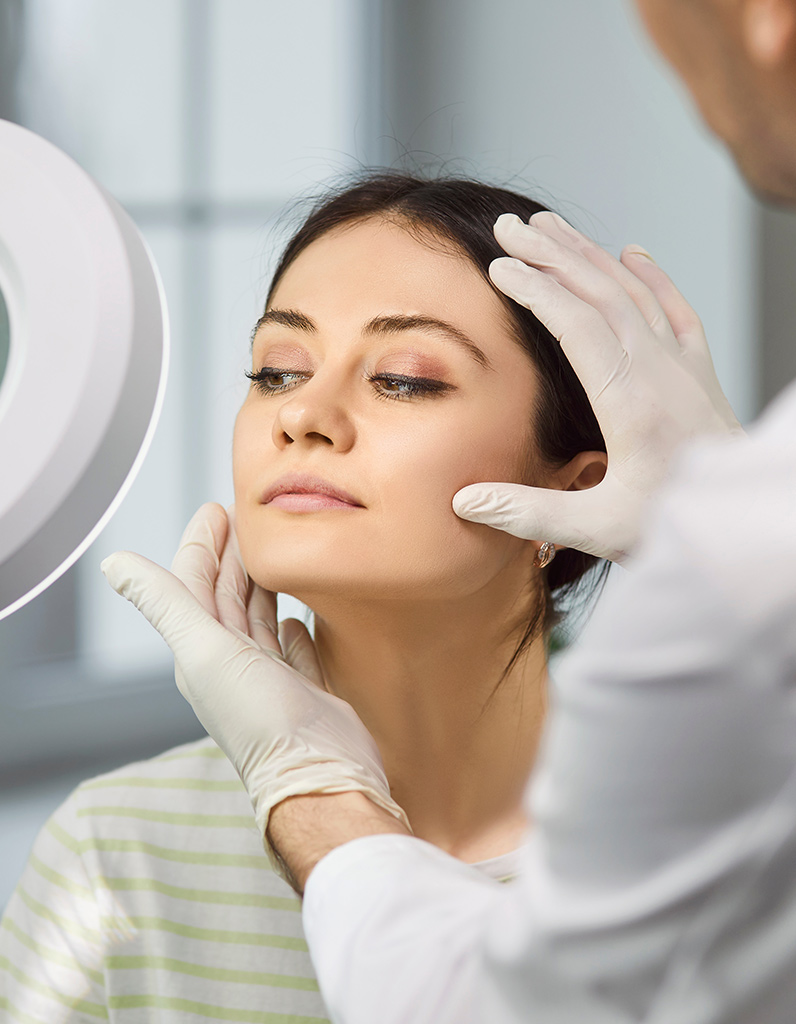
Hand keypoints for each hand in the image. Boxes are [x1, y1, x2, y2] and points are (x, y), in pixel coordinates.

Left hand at [99, 502, 411, 882]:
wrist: (320, 777)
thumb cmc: (262, 720)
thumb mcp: (205, 651)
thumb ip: (164, 603)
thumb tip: (113, 563)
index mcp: (202, 652)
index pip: (194, 584)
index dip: (202, 544)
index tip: (218, 508)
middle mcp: (231, 664)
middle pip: (227, 597)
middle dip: (234, 555)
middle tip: (249, 517)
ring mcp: (269, 679)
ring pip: (259, 618)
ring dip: (262, 584)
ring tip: (274, 552)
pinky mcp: (304, 692)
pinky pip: (293, 650)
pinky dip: (291, 628)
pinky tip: (295, 617)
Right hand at [452, 212, 744, 563]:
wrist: (741, 524)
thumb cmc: (671, 526)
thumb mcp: (596, 528)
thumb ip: (528, 512)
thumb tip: (464, 502)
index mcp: (629, 402)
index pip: (577, 325)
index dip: (535, 291)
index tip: (499, 267)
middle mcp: (659, 372)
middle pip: (601, 293)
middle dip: (552, 254)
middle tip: (509, 226)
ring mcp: (683, 367)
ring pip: (634, 292)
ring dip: (590, 255)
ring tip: (550, 227)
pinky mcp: (700, 373)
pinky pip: (675, 309)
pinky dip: (654, 276)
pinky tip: (634, 252)